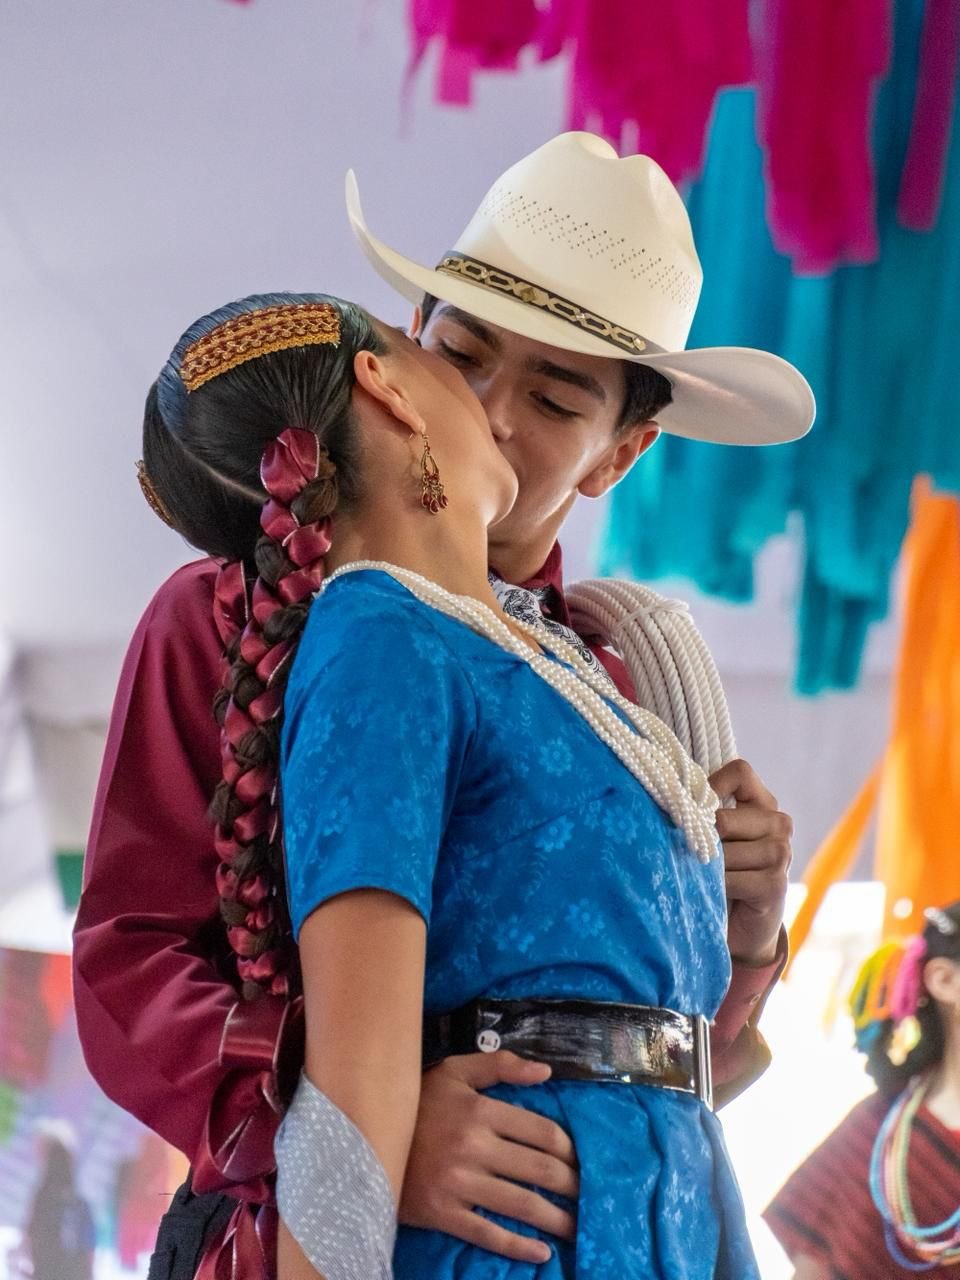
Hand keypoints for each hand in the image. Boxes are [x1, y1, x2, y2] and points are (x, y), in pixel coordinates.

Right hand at [399, 1051, 578, 1262]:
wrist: (362, 1137)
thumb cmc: (417, 1101)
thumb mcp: (455, 1071)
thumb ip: (500, 1065)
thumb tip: (546, 1072)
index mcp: (480, 1110)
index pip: (543, 1132)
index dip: (570, 1149)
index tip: (582, 1160)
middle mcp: (474, 1146)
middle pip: (540, 1170)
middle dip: (573, 1185)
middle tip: (590, 1195)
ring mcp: (458, 1183)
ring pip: (522, 1205)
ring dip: (558, 1220)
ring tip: (578, 1228)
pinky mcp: (442, 1213)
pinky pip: (489, 1234)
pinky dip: (519, 1247)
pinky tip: (542, 1253)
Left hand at [710, 758, 791, 966]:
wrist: (742, 925)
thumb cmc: (721, 871)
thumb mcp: (714, 835)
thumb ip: (704, 810)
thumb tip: (673, 793)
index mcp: (763, 803)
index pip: (740, 772)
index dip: (709, 785)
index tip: (690, 807)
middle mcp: (779, 823)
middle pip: (723, 817)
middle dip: (700, 839)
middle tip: (693, 856)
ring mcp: (781, 853)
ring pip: (723, 849)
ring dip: (705, 867)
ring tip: (706, 877)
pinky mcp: (775, 884)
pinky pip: (729, 877)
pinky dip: (713, 886)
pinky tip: (715, 893)